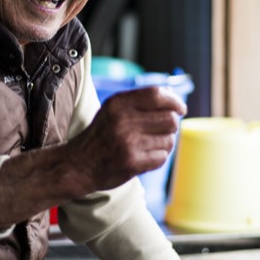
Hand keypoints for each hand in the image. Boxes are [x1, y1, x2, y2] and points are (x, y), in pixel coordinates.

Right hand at [66, 86, 186, 190]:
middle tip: (162, 130)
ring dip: (165, 143)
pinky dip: (158, 157)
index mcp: (118, 103)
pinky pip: (162, 157)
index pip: (157, 95)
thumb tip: (173, 99)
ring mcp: (128, 143)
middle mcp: (123, 121)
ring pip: (169, 139)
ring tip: (149, 145)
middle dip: (171, 124)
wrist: (78, 165)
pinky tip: (144, 156)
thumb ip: (139, 102)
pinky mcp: (132, 163)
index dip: (174, 101)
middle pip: (169, 118)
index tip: (181, 108)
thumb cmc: (101, 135)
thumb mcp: (113, 110)